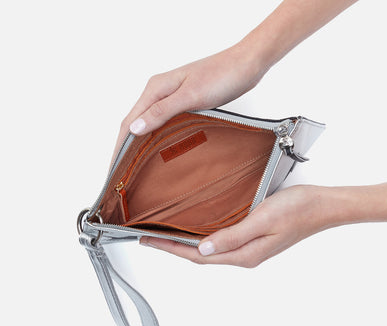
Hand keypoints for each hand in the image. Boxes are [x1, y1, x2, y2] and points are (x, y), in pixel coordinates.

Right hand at [111, 43, 267, 162]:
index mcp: (156, 89)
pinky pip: (161, 121)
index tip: (114, 169)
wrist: (245, 65)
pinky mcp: (183, 100)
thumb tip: (134, 128)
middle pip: (134, 121)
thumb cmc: (221, 76)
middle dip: (125, 146)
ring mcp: (171, 96)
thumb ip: (161, 112)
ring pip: (147, 121)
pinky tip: (157, 147)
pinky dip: (154, 135)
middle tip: (121, 172)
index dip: (119, 147)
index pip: (128, 121)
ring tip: (134, 164)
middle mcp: (159, 91)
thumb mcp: (190, 96)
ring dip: (139, 141)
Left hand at [139, 185, 328, 267]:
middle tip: (151, 237)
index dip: (172, 249)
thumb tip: (203, 249)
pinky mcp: (253, 237)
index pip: (199, 255)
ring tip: (167, 234)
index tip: (150, 240)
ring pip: (210, 248)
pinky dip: (203, 236)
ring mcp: (249, 247)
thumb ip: (232, 236)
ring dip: (187, 242)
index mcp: (244, 254)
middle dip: (174, 247)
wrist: (322, 206)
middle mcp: (244, 254)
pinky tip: (198, 227)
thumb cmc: (297, 210)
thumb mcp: (262, 220)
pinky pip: (221, 240)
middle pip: (201, 255)